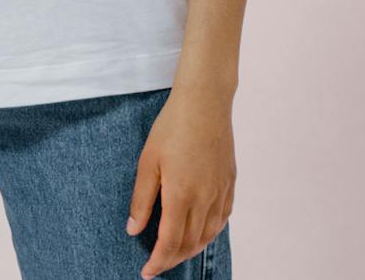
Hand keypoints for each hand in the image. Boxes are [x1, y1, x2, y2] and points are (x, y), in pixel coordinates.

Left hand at [128, 85, 235, 277]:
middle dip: (172, 259)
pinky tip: (202, 233)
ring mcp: (221, 189)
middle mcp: (205, 197)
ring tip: (176, 253)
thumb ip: (141, 200)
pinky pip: (223, 217)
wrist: (205, 101)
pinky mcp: (230, 180)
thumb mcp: (147, 163)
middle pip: (191, 243)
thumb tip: (134, 229)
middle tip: (157, 265)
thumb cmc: (172, 127)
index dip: (158, 262)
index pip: (170, 242)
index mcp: (182, 195)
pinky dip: (211, 232)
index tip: (147, 271)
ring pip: (209, 233)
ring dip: (192, 249)